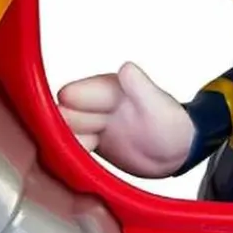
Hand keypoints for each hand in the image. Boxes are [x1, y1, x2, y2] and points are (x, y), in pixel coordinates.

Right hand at [57, 63, 194, 177]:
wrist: (175, 152)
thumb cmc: (171, 124)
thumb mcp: (159, 106)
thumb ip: (142, 88)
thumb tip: (127, 68)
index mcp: (110, 89)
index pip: (84, 92)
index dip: (74, 98)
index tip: (65, 103)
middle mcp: (95, 107)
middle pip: (69, 113)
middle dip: (62, 123)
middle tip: (57, 134)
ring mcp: (90, 127)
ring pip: (66, 133)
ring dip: (61, 142)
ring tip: (61, 153)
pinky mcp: (87, 146)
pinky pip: (70, 150)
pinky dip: (66, 157)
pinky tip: (67, 165)